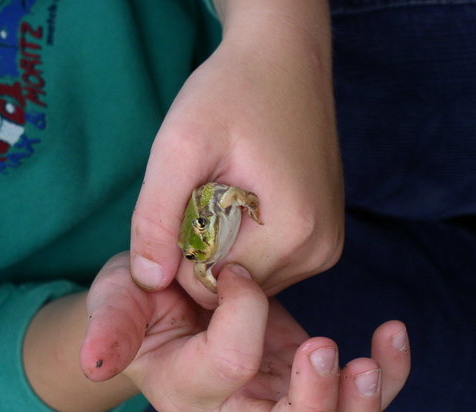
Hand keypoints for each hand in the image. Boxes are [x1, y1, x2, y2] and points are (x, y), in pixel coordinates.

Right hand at [81, 253, 410, 411]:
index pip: (230, 364)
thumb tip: (93, 362)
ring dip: (365, 408)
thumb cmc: (137, 302)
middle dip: (316, 406)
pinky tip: (390, 336)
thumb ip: (108, 328)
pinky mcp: (299, 377)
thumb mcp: (115, 301)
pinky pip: (352, 398)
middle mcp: (232, 409)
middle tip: (323, 347)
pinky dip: (385, 377)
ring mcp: (273, 398)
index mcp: (185, 387)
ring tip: (379, 351)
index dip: (242, 309)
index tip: (235, 267)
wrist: (164, 303)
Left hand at [130, 0, 343, 306]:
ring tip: (226, 190)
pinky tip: (244, 198)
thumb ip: (155, 217)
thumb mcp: (179, 147)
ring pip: (248, 277)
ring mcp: (326, 247)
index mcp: (293, 234)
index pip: (210, 287)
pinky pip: (267, 262)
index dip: (180, 252)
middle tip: (204, 191)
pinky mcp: (323, 237)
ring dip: (224, 244)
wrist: (282, 60)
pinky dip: (244, 240)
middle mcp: (319, 251)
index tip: (183, 201)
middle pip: (232, 286)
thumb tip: (149, 280)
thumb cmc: (231, 93)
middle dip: (203, 249)